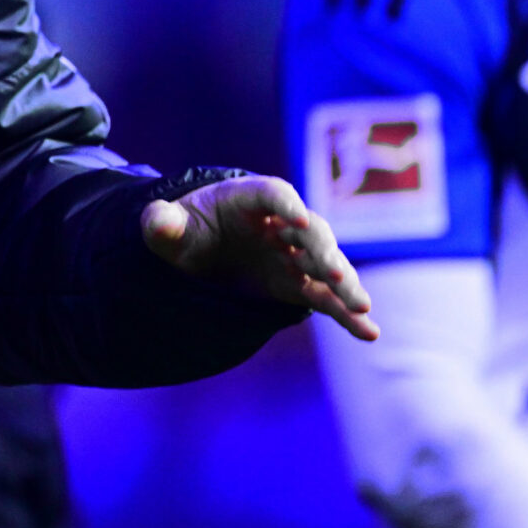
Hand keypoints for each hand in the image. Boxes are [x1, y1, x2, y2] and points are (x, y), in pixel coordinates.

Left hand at [142, 174, 377, 341]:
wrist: (198, 251)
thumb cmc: (186, 230)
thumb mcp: (167, 228)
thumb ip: (162, 224)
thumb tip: (158, 222)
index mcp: (248, 198)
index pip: (272, 194)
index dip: (285, 204)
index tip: (297, 217)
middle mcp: (280, 223)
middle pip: (309, 231)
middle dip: (323, 251)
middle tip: (334, 273)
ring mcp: (292, 254)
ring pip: (325, 265)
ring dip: (344, 284)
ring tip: (361, 306)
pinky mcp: (296, 283)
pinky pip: (326, 297)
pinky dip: (347, 314)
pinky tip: (369, 333)